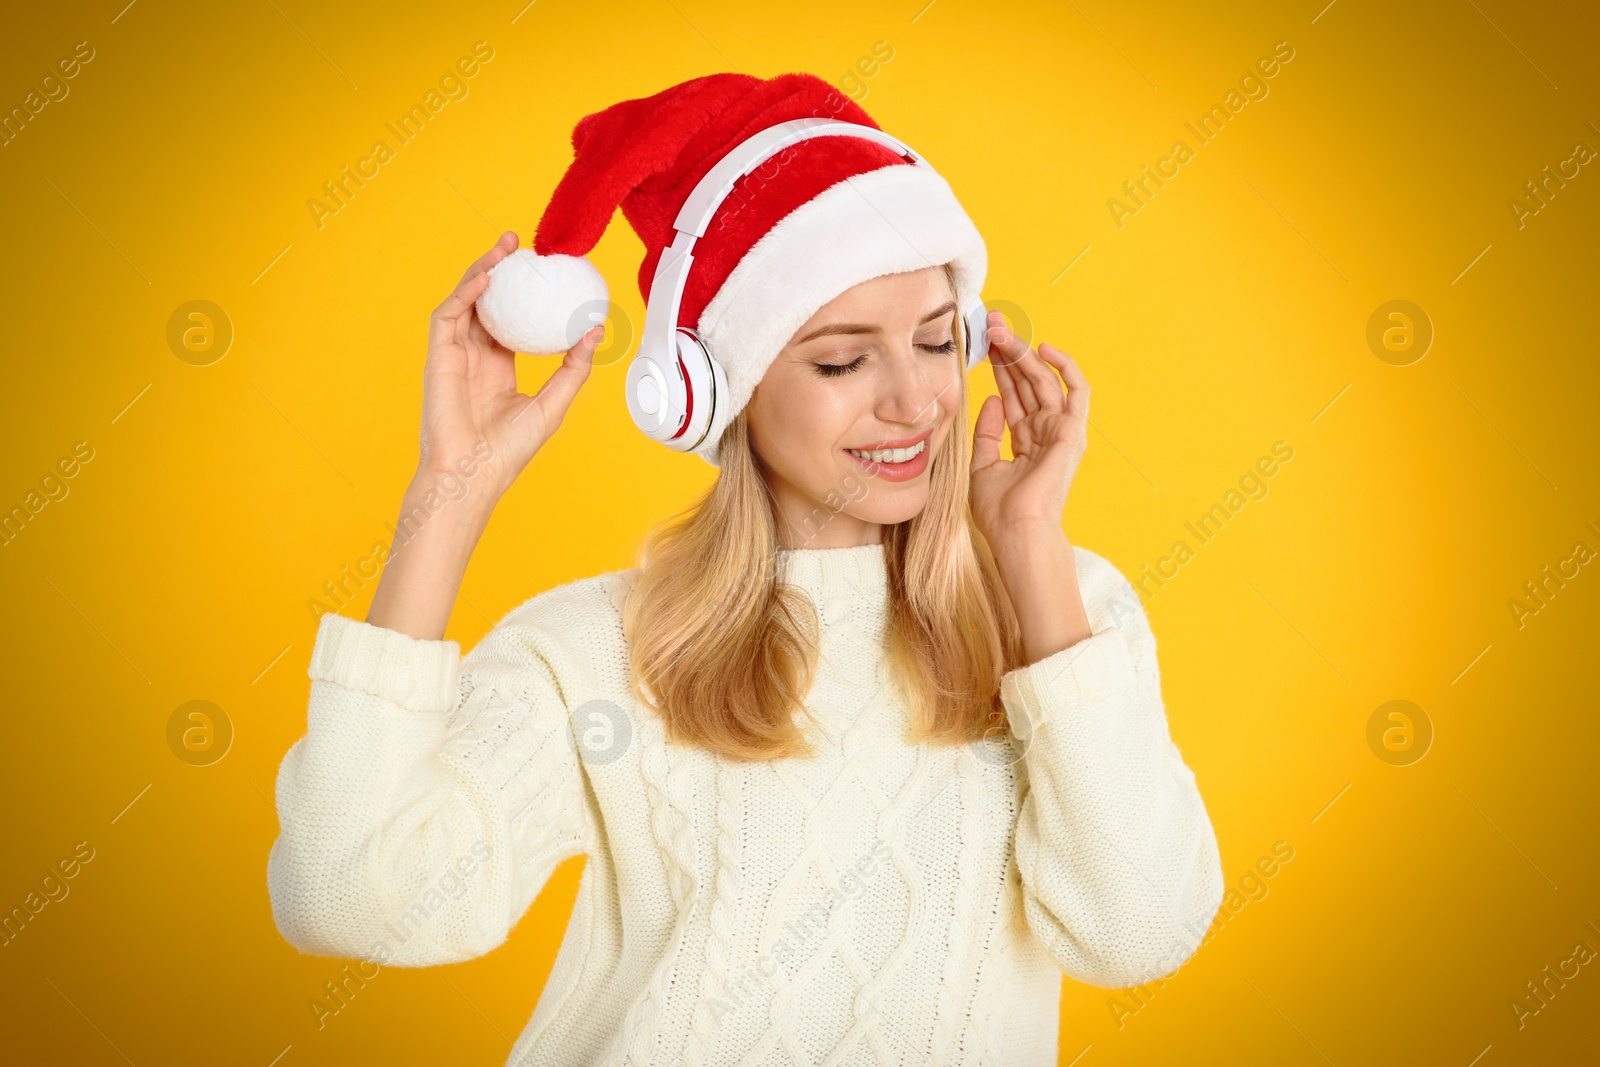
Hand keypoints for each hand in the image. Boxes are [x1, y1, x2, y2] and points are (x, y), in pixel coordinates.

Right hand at [419, 231, 603, 503]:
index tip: (543, 270)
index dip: (523, 293)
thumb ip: (573, 367)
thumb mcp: (554, 403)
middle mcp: (474, 357)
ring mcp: (454, 355)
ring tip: (504, 247)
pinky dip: (464, 293)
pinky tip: (487, 277)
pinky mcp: (438, 357)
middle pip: (485, 302)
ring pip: (465, 301)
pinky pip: (448, 316)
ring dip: (482, 270)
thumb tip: (596, 330)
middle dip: (500, 269)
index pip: (509, 319)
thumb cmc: (509, 450)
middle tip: (520, 243)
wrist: (474, 475)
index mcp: (498, 367)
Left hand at [969, 310, 1088, 549]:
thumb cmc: (1000, 510)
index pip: (1013, 395)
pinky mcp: (1072, 430)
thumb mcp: (982, 465)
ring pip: (1044, 380)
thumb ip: (987, 432)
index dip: (999, 369)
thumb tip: (992, 400)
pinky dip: (1064, 367)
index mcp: (1026, 441)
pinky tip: (1042, 348)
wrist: (1017, 530)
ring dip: (1023, 353)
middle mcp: (1046, 432)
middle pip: (1027, 382)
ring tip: (1001, 330)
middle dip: (1009, 352)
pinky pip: (1077, 390)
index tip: (983, 344)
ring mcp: (1061, 430)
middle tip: (990, 325)